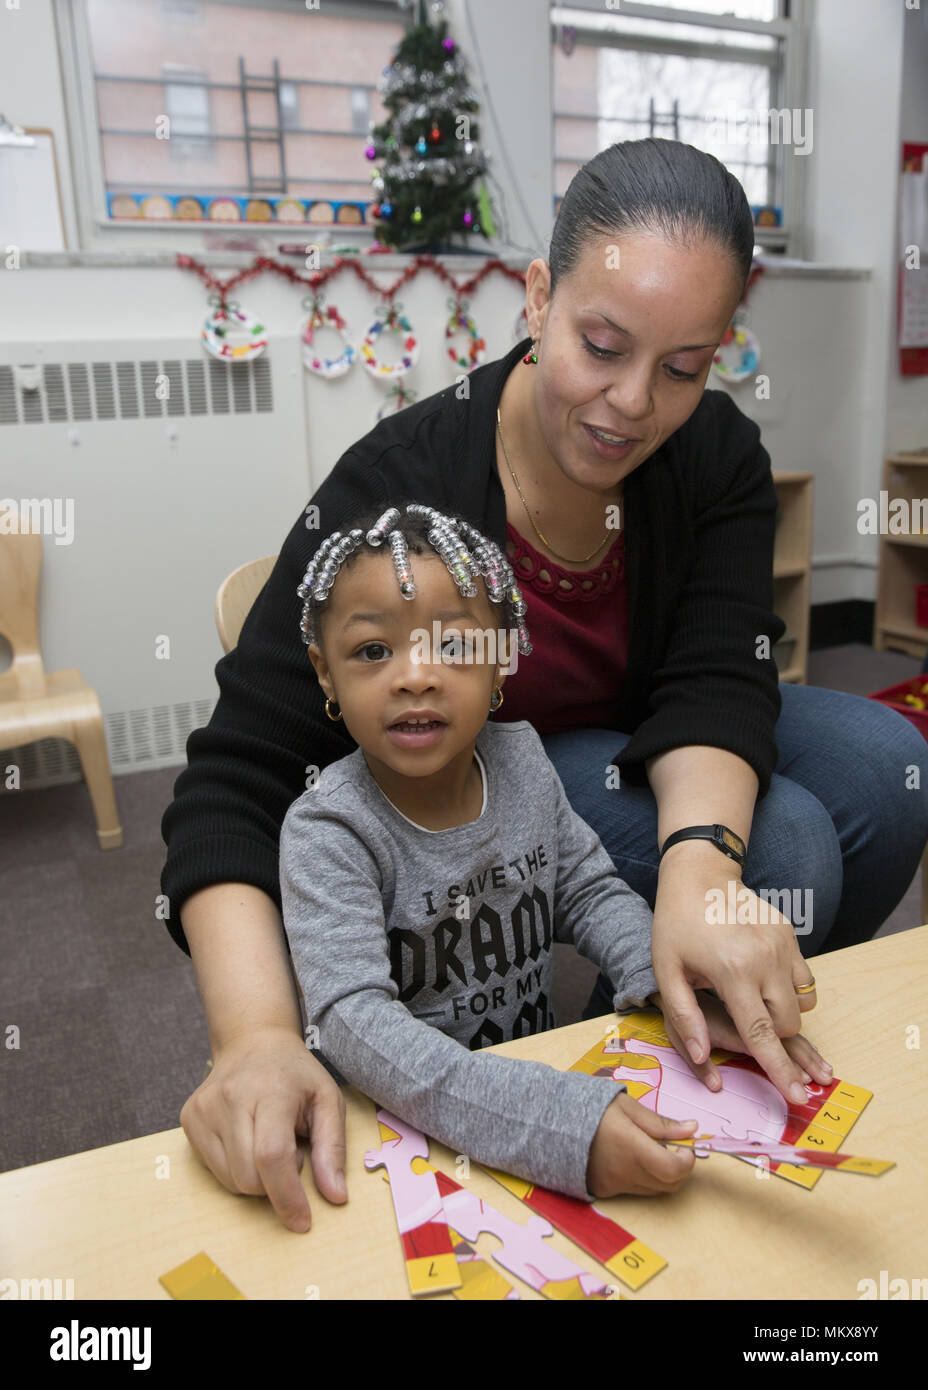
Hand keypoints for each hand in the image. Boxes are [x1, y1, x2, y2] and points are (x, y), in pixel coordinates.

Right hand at [179, 1025, 346, 1231]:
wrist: (252, 1042)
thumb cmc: (295, 1075)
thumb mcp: (328, 1100)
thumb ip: (333, 1148)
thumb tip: (336, 1197)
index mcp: (270, 1090)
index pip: (272, 1156)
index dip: (287, 1196)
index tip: (302, 1221)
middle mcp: (230, 1098)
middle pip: (248, 1176)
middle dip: (276, 1186)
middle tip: (293, 1154)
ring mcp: (203, 1109)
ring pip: (230, 1180)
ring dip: (256, 1179)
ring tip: (270, 1143)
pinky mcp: (189, 1119)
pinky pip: (214, 1169)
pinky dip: (237, 1168)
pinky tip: (249, 1140)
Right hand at [587, 1091, 699, 1197]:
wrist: (553, 1123)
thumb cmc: (591, 1108)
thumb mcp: (627, 1107)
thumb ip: (661, 1123)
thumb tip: (692, 1129)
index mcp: (632, 1147)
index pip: (674, 1169)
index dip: (687, 1161)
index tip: (685, 1146)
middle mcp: (625, 1172)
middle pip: (670, 1184)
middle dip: (678, 1167)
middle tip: (670, 1146)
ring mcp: (614, 1185)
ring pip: (654, 1189)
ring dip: (661, 1173)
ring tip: (647, 1149)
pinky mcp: (605, 1190)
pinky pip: (635, 1190)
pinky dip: (642, 1177)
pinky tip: (630, 1157)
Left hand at [650, 842, 823, 1107]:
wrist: (699, 876)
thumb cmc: (676, 926)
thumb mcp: (666, 971)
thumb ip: (685, 1017)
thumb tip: (706, 1059)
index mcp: (732, 971)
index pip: (762, 1034)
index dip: (780, 1070)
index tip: (798, 1098)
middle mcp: (765, 959)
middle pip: (787, 1025)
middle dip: (773, 1037)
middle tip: (750, 1027)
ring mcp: (783, 945)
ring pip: (802, 1004)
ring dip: (783, 1012)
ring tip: (752, 998)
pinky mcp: (790, 934)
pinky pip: (804, 978)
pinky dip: (789, 988)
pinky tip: (761, 976)